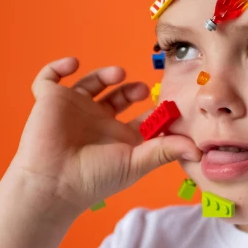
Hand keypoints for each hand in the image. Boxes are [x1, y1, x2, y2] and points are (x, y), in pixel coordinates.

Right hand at [8, 57, 201, 217]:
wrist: (55, 183)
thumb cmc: (95, 178)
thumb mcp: (136, 163)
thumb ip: (166, 151)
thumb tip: (198, 150)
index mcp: (119, 136)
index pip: (142, 117)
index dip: (156, 109)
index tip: (171, 104)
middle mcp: (98, 121)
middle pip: (118, 97)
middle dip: (131, 89)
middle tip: (143, 89)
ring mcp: (74, 110)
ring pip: (89, 83)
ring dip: (103, 74)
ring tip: (118, 75)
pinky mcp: (50, 101)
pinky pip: (49, 78)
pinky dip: (58, 67)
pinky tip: (73, 64)